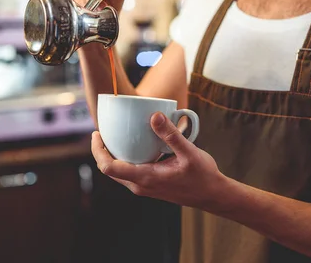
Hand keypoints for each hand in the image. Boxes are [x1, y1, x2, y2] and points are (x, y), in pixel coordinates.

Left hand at [91, 112, 228, 210]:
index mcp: (145, 178)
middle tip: (102, 131)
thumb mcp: (189, 152)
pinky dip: (124, 159)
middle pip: (110, 169)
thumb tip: (154, 115)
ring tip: (112, 137)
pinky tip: (131, 145)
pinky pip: (129, 172)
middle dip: (101, 151)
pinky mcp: (149, 185)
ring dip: (112, 156)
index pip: (109, 168)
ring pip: (118, 172)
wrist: (213, 195)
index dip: (98, 151)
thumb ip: (171, 134)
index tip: (97, 134)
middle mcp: (140, 185)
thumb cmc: (203, 176)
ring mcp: (144, 187)